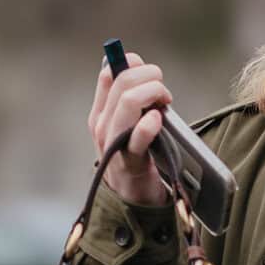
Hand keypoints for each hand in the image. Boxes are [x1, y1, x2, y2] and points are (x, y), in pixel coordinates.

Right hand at [87, 52, 170, 206]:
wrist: (134, 200)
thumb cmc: (137, 158)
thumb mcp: (128, 125)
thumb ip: (131, 99)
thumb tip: (136, 64)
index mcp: (100, 113)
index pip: (109, 74)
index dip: (132, 64)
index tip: (150, 74)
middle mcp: (103, 125)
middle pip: (122, 82)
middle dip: (150, 76)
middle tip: (164, 92)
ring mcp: (114, 144)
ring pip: (127, 101)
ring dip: (153, 92)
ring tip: (164, 103)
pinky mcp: (130, 162)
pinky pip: (137, 137)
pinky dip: (149, 124)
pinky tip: (157, 119)